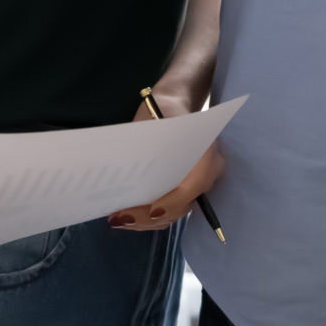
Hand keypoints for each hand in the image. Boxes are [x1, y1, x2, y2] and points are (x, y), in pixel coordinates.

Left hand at [109, 85, 224, 230]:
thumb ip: (150, 140)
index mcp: (206, 150)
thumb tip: (129, 169)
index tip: (151, 210)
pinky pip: (171, 210)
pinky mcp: (185, 189)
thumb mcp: (156, 116)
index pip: (194, 184)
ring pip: (175, 213)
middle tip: (119, 217)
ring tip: (118, 218)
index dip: (174, 202)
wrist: (173, 103)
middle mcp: (207, 171)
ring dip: (146, 221)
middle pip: (182, 205)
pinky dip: (150, 218)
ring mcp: (197, 182)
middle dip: (149, 216)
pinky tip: (128, 216)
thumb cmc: (163, 108)